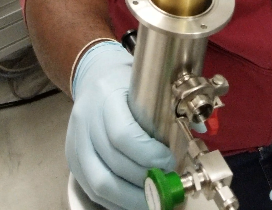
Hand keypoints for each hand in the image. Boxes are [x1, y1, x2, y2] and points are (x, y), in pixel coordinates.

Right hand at [66, 42, 174, 209]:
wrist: (93, 75)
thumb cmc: (123, 82)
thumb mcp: (142, 84)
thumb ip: (165, 105)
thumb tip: (198, 128)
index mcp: (105, 96)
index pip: (123, 135)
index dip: (149, 155)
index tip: (169, 160)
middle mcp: (86, 120)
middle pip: (113, 163)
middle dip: (143, 180)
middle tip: (165, 184)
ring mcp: (76, 142)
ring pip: (100, 182)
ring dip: (130, 197)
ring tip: (153, 197)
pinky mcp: (73, 159)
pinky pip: (92, 189)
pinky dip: (116, 200)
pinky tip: (134, 198)